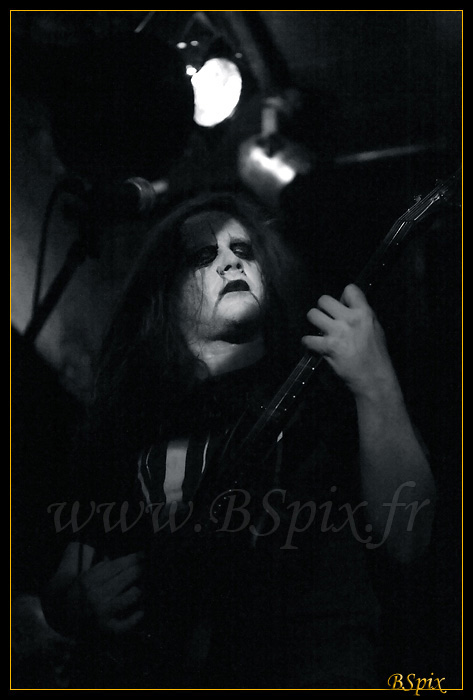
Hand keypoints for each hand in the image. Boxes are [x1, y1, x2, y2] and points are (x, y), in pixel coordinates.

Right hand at [42, 543, 144, 637]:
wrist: (65, 623)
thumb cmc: (80, 597)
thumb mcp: (84, 579)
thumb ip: (100, 567)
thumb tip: (121, 557)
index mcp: (89, 581)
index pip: (116, 566)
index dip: (132, 559)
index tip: (143, 555)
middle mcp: (95, 596)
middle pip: (125, 578)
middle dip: (139, 571)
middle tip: (148, 567)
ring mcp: (102, 613)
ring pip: (129, 596)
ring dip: (138, 590)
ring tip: (144, 587)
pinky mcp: (107, 629)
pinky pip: (126, 623)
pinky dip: (135, 617)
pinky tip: (141, 611)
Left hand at [302, 284, 397, 399]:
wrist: (373, 378)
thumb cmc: (376, 355)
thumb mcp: (376, 328)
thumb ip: (361, 314)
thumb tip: (345, 305)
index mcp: (364, 313)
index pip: (349, 289)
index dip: (342, 297)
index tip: (341, 306)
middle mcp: (350, 319)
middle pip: (324, 300)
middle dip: (323, 309)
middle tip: (326, 318)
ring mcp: (338, 333)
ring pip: (312, 315)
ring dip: (314, 323)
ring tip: (319, 330)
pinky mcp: (328, 347)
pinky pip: (307, 339)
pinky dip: (308, 343)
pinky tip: (313, 345)